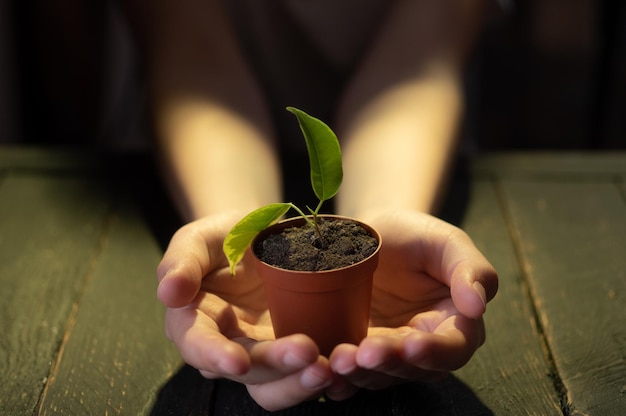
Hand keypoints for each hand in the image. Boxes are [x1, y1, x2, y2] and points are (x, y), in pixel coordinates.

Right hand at [156, 212, 335, 410]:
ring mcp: (263, 351)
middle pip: (246, 369)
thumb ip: (182, 261)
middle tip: (308, 352)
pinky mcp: (293, 350)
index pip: (198, 344)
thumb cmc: (226, 236)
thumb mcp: (201, 237)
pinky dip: (322, 375)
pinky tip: (342, 368)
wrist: (265, 235)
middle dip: (275, 365)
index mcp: (196, 321)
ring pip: (276, 383)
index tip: (238, 361)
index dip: (214, 355)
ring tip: (328, 369)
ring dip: (300, 382)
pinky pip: (304, 372)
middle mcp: (227, 345)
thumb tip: (168, 292)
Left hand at [325, 209, 497, 399]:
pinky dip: (338, 378)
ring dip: (359, 374)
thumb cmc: (415, 235)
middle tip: (364, 353)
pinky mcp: (355, 352)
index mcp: (453, 324)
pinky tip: (324, 371)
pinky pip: (349, 374)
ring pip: (378, 376)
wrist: (370, 233)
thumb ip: (470, 269)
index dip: (434, 351)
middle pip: (411, 369)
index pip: (452, 348)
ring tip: (339, 359)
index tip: (411, 344)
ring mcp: (386, 353)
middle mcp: (422, 346)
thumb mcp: (446, 241)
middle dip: (388, 363)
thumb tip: (478, 306)